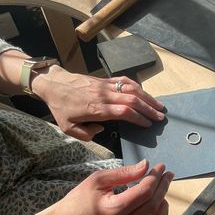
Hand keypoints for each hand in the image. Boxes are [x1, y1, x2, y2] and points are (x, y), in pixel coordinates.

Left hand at [32, 66, 164, 139]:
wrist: (53, 85)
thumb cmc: (61, 107)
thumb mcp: (68, 128)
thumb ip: (86, 134)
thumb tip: (101, 130)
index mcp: (97, 109)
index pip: (124, 112)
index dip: (139, 118)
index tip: (148, 124)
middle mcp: (104, 96)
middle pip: (132, 100)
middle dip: (149, 109)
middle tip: (160, 116)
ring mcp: (105, 86)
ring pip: (131, 89)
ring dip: (147, 97)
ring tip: (158, 105)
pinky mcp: (104, 80)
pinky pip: (124, 81)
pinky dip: (136, 87)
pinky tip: (143, 93)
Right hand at [45, 160, 172, 214]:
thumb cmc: (79, 199)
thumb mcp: (97, 180)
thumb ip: (123, 173)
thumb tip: (146, 166)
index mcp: (112, 209)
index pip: (143, 192)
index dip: (155, 178)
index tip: (161, 167)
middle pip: (152, 206)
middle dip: (163, 188)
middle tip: (167, 175)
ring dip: (163, 208)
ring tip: (162, 194)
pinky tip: (155, 212)